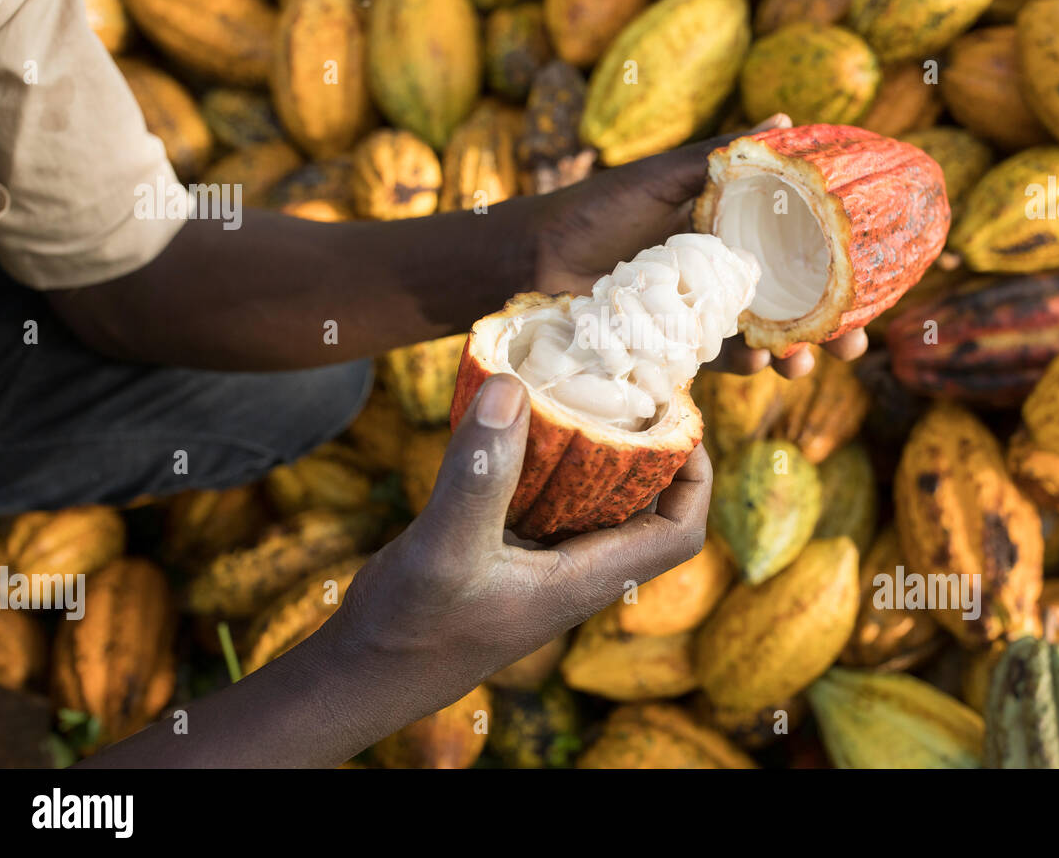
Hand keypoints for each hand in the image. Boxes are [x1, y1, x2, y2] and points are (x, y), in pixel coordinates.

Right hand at [328, 374, 711, 714]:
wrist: (362, 674)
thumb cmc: (411, 629)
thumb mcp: (445, 546)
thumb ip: (481, 472)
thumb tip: (514, 387)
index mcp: (585, 580)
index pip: (678, 533)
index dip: (695, 475)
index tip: (676, 415)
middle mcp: (574, 570)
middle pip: (643, 506)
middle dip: (647, 446)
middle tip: (626, 385)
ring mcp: (540, 562)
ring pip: (591, 498)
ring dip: (594, 448)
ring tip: (580, 387)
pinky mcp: (505, 552)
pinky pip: (542, 496)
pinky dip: (541, 457)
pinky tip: (515, 419)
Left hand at [533, 115, 866, 378]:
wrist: (532, 264)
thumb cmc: (593, 211)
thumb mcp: (657, 179)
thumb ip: (715, 158)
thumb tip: (787, 120)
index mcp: (728, 229)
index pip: (796, 250)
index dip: (836, 268)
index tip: (871, 284)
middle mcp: (723, 273)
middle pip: (791, 303)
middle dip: (828, 328)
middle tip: (852, 346)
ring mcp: (702, 314)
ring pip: (762, 338)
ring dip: (789, 354)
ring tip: (800, 363)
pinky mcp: (676, 348)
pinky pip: (719, 361)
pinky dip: (741, 364)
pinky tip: (752, 362)